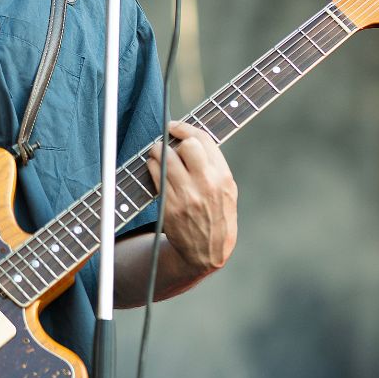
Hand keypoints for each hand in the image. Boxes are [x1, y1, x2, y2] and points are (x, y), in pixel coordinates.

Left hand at [145, 121, 237, 273]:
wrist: (207, 251)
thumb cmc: (216, 215)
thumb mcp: (227, 190)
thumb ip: (214, 166)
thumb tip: (190, 138)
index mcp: (224, 177)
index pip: (204, 141)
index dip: (185, 128)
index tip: (174, 126)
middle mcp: (207, 185)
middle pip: (186, 146)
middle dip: (172, 139)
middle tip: (166, 141)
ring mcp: (188, 196)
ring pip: (166, 158)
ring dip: (157, 151)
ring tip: (157, 153)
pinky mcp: (170, 206)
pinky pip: (156, 176)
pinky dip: (152, 167)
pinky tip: (154, 168)